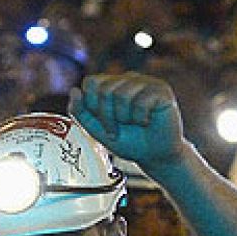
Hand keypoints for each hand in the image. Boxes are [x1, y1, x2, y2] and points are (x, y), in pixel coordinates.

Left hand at [68, 73, 187, 172]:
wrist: (155, 156)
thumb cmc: (129, 142)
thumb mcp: (98, 130)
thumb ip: (81, 112)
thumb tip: (74, 90)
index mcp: (113, 84)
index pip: (91, 82)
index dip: (91, 105)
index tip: (102, 124)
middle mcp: (129, 79)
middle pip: (105, 89)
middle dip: (107, 116)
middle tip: (115, 131)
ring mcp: (146, 83)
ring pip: (122, 94)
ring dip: (124, 118)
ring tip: (133, 125)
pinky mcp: (161, 91)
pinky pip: (141, 101)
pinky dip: (140, 118)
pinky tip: (146, 122)